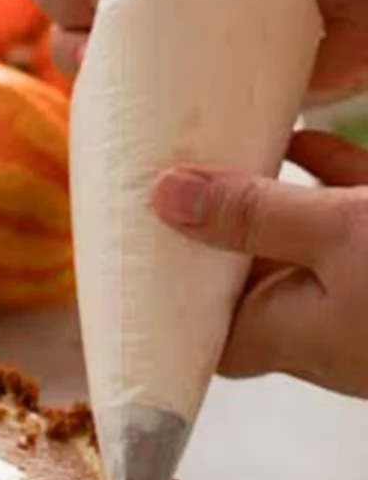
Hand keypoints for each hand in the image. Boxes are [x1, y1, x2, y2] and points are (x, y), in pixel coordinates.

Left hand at [151, 131, 367, 397]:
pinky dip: (323, 182)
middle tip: (172, 182)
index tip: (135, 255)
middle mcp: (329, 329)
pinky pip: (350, 224)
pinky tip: (299, 138)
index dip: (171, 308)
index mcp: (295, 337)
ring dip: (268, 205)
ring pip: (302, 251)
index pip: (209, 341)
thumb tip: (164, 197)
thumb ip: (255, 215)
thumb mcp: (338, 233)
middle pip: (251, 286)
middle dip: (216, 236)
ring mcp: (367, 299)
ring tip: (223, 153)